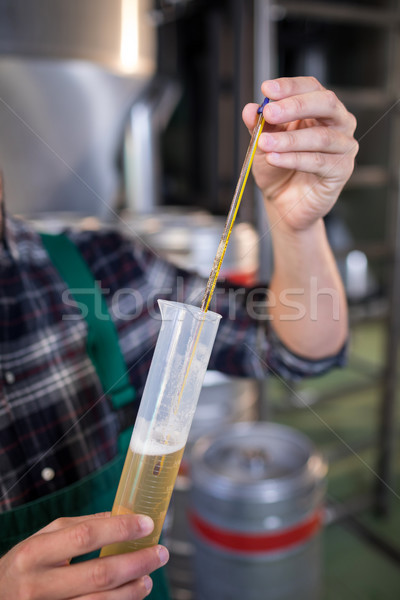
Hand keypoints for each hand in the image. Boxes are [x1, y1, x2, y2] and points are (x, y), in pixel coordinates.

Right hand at [0, 512, 168, 599]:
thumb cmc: (24, 567)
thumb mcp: (41, 540)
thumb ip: (76, 527)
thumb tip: (117, 516)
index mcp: (35, 553)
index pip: (85, 536)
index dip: (120, 529)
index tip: (146, 523)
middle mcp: (38, 586)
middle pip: (99, 574)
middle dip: (137, 562)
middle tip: (160, 553)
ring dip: (133, 591)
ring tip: (148, 578)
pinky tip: (128, 596)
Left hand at [242, 76, 357, 231]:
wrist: (283, 202)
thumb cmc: (278, 169)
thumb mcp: (262, 144)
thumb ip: (258, 126)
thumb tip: (250, 109)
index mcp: (319, 109)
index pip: (311, 87)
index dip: (290, 86)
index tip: (267, 89)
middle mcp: (337, 124)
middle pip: (326, 103)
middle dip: (295, 106)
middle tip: (269, 113)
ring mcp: (343, 147)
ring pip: (321, 136)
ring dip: (289, 139)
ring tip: (264, 143)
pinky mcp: (341, 170)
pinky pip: (318, 162)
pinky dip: (293, 159)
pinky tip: (274, 158)